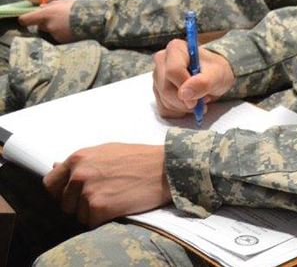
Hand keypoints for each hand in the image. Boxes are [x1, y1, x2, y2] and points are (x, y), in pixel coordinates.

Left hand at [18, 0, 75, 42]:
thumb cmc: (78, 7)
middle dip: (45, 22)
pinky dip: (63, 33)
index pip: (25, 19)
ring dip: (55, 27)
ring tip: (68, 23)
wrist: (94, 19)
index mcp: (46, 14)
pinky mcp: (62, 40)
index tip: (26, 18)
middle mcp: (48, 26)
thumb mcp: (63, 2)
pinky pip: (58, 36)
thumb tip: (40, 8)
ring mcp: (55, 34)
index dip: (24, 19)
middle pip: (39, 25)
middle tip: (57, 18)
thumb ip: (49, 6)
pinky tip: (72, 28)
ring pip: (50, 30)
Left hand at [42, 143, 170, 226]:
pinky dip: (105, 219)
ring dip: (94, 212)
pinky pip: (92, 223)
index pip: (50, 183)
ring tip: (116, 198)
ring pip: (79, 215)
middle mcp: (78, 174)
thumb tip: (55, 166)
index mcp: (79, 158)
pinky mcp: (99, 207)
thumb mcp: (107, 152)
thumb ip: (82, 162)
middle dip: (81, 204)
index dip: (60, 192)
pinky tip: (120, 206)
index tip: (74, 194)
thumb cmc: (140, 158)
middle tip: (106, 195)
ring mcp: (88, 191)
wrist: (166, 168)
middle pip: (65, 203)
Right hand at [153, 38, 234, 117]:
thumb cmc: (216, 70)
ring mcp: (157, 77)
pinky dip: (179, 111)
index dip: (185, 87)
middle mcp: (162, 61)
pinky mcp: (157, 91)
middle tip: (203, 100)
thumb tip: (184, 93)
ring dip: (184, 107)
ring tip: (198, 98)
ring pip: (164, 101)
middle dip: (186, 101)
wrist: (215, 76)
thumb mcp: (217, 74)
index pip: (172, 71)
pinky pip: (163, 109)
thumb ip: (203, 82)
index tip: (199, 97)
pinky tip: (189, 104)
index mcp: (175, 48)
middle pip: (166, 88)